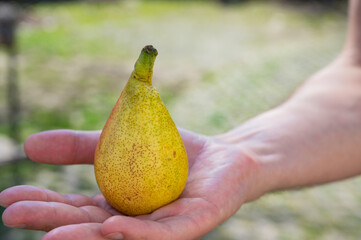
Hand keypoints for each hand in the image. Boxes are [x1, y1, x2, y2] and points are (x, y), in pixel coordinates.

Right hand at [0, 129, 262, 239]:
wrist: (226, 156)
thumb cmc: (174, 150)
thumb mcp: (122, 139)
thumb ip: (82, 145)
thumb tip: (30, 145)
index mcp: (120, 205)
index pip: (75, 208)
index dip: (43, 204)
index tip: (7, 197)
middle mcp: (136, 223)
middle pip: (90, 225)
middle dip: (52, 222)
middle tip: (12, 214)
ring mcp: (162, 229)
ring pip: (119, 236)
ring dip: (84, 236)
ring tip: (49, 235)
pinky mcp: (190, 226)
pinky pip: (160, 234)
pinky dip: (133, 233)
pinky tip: (109, 227)